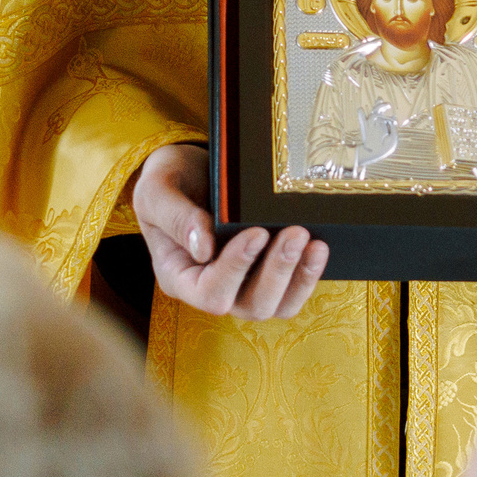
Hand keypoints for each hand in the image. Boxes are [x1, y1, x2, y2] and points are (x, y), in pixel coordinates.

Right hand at [128, 143, 326, 319]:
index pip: (210, 292)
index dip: (235, 269)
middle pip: (250, 306)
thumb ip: (175, 217)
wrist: (189, 170)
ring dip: (298, 277)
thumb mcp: (157, 191)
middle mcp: (211, 288)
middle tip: (296, 233)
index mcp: (180, 276)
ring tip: (315, 243)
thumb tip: (203, 248)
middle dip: (276, 272)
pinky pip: (291, 291)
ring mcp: (242, 284)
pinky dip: (308, 274)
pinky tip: (319, 247)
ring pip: (276, 305)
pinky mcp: (265, 271)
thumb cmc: (167, 182)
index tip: (256, 233)